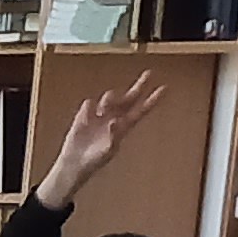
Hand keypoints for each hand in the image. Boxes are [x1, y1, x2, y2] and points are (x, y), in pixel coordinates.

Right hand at [34, 71, 166, 208]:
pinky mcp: (84, 116)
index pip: (140, 111)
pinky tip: (86, 115)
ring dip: (109, 100)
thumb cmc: (94, 160)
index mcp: (123, 127)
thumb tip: (114, 121)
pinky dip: (88, 107)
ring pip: (109, 98)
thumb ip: (113, 136)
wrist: (74, 162)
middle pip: (129, 100)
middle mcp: (113, 118)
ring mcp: (99, 116)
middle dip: (139, 87)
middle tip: (148, 74)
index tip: (163, 88)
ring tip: (103, 109)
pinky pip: (88, 104)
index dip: (151, 100)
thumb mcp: (106, 150)